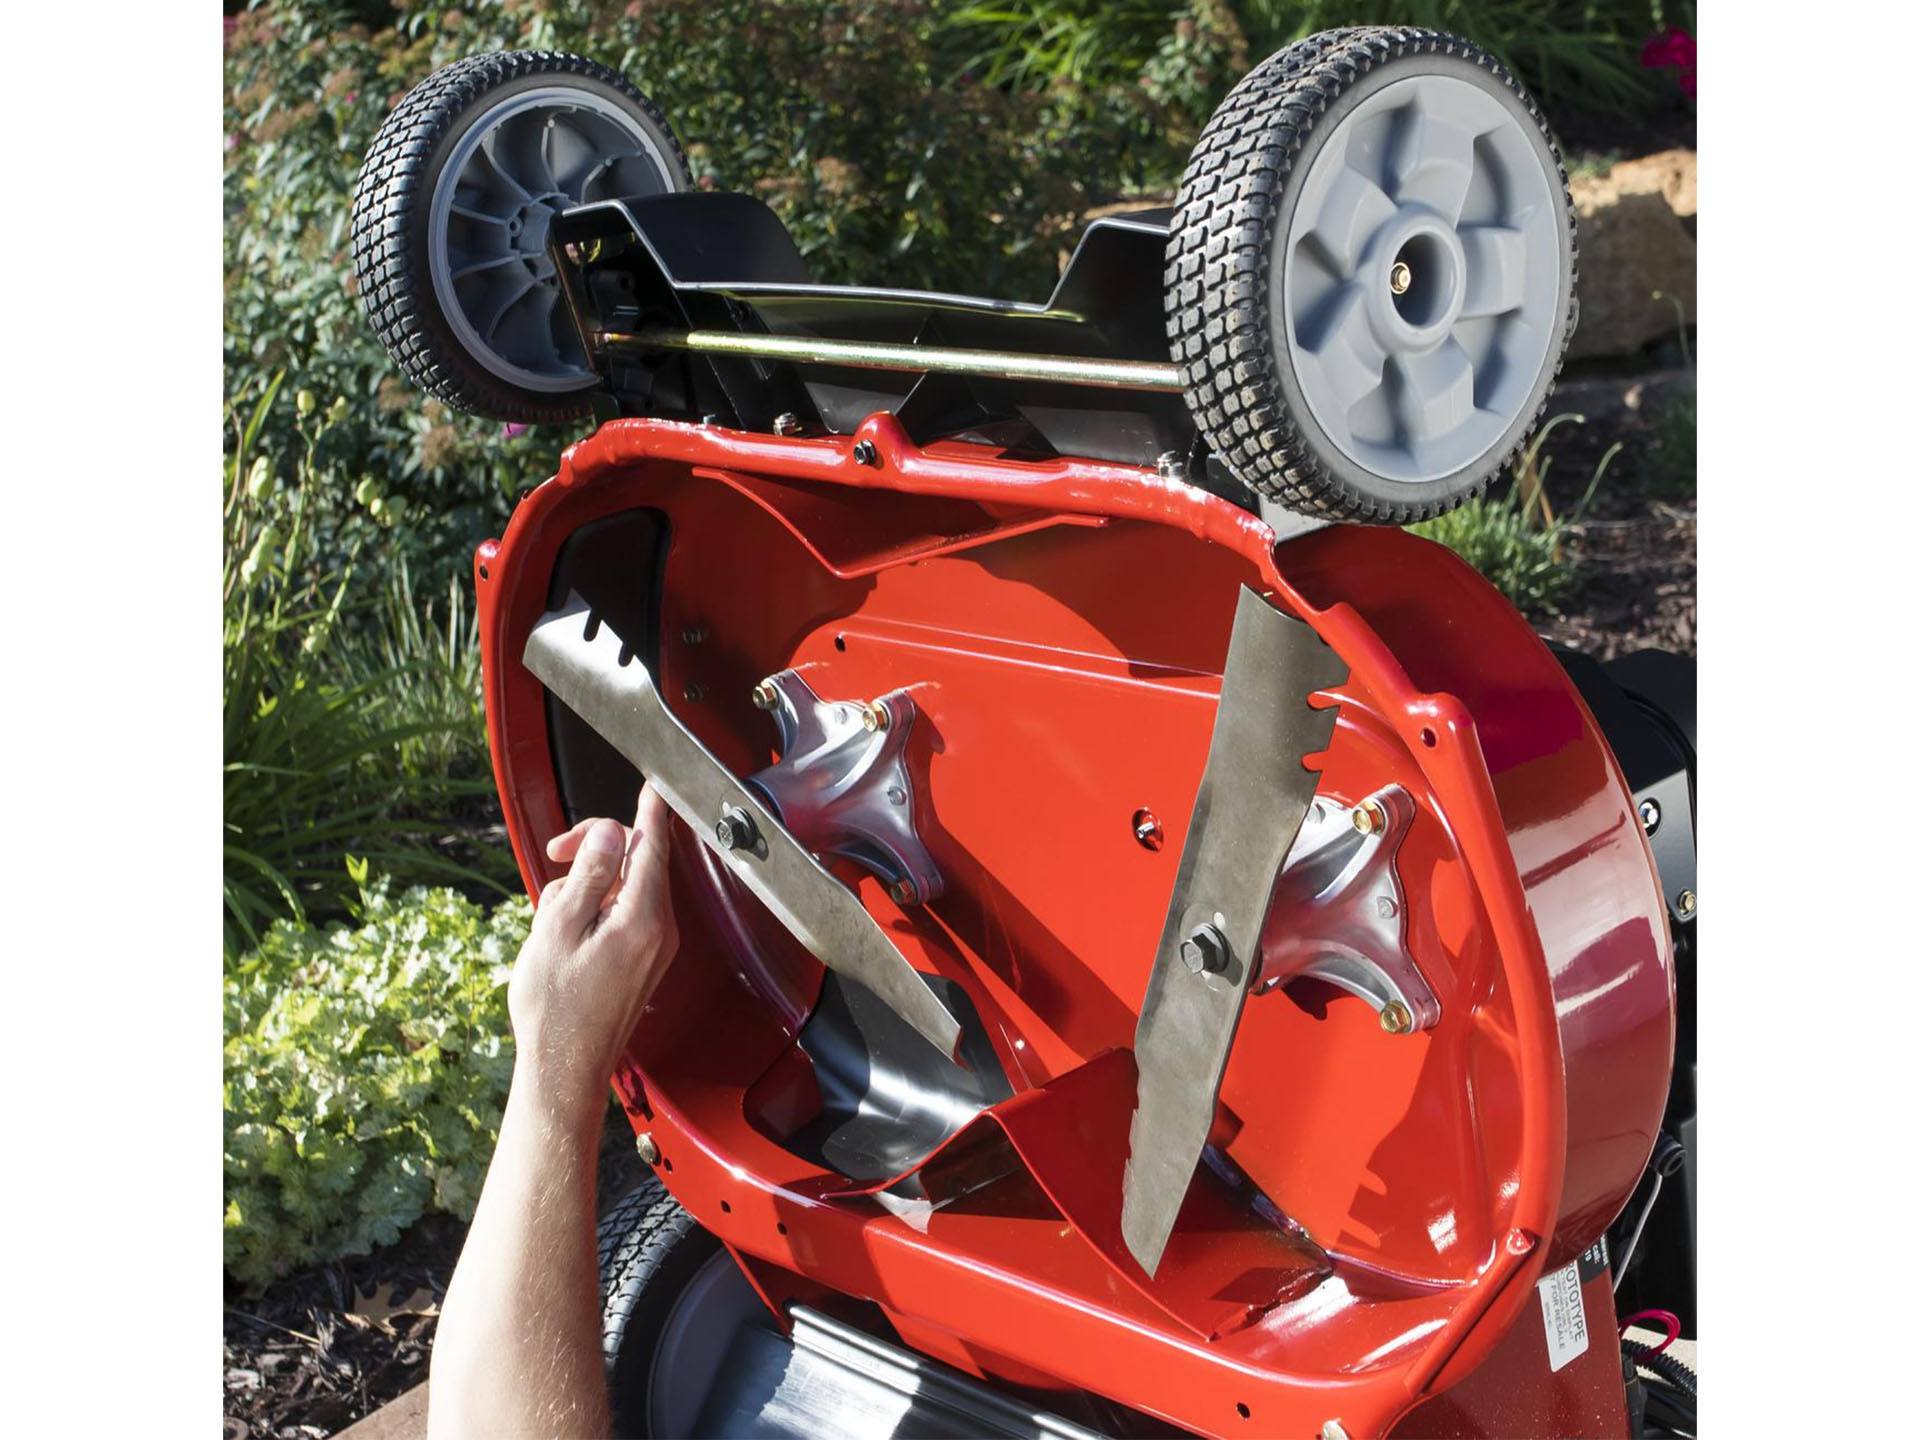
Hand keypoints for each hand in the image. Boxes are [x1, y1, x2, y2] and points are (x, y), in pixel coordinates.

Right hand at [506, 783, 678, 1128]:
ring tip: (550, 921)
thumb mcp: (558, 928)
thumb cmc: (554, 1006)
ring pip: (624, 889)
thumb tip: (611, 831)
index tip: (651, 784)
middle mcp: (660, 930)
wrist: (564, 1068)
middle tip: (555, 853)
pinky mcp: (644, 961)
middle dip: (595, 851)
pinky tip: (563, 936)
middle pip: (637, 862)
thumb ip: (589, 875)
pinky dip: (593, 912)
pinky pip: (622, 915)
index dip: (647, 810)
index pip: (652, 846)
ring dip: (587, 887)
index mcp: (642, 918)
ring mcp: (655, 947)